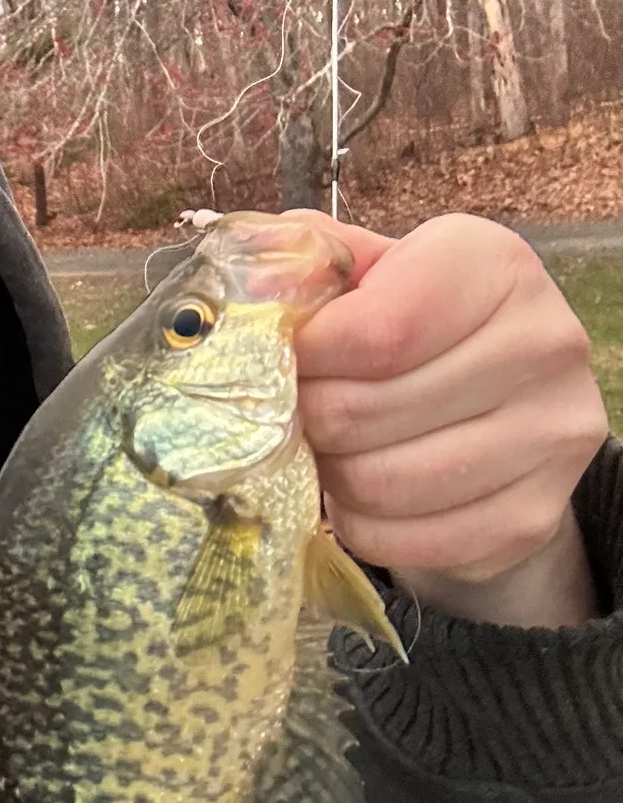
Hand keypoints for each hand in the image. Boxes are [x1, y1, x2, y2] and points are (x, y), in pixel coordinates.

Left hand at [293, 212, 607, 628]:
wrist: (489, 389)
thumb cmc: (402, 313)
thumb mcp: (357, 266)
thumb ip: (299, 261)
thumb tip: (250, 290)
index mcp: (491, 264)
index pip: (376, 332)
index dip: (307, 356)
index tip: (284, 359)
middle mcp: (541, 342)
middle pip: (366, 411)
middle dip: (308, 416)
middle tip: (297, 409)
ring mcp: (552, 433)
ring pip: (382, 483)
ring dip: (330, 473)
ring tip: (327, 446)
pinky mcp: (538, 514)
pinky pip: (413, 540)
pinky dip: (364, 524)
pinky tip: (359, 493)